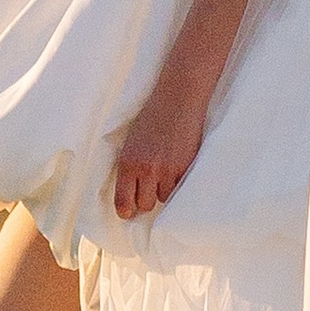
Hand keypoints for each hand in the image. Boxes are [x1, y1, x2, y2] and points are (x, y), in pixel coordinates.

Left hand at [112, 74, 208, 220]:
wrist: (178, 99)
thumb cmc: (152, 117)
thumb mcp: (131, 142)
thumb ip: (130, 168)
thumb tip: (131, 193)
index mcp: (128, 163)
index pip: (123, 203)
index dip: (126, 211)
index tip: (129, 211)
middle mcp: (146, 170)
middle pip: (145, 205)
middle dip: (146, 200)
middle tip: (150, 189)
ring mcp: (168, 171)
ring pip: (164, 199)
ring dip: (164, 191)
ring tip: (166, 173)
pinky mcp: (186, 168)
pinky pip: (180, 189)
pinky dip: (178, 183)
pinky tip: (177, 169)